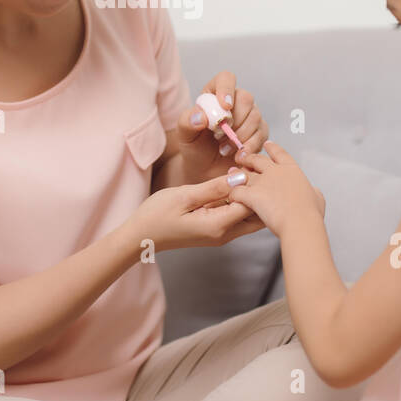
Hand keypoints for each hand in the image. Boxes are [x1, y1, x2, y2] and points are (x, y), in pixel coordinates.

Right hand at [123, 173, 265, 253]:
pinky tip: (232, 185)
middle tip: (252, 169)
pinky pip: (235, 217)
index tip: (249, 164)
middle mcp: (224, 234)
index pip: (252, 205)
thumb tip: (241, 177)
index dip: (255, 184)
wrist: (140, 236)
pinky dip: (238, 202)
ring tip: (243, 173)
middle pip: (257, 216)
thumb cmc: (157, 215)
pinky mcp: (215, 231)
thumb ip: (215, 187)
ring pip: (248, 217)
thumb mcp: (185, 196)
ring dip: (250, 198)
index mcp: (218, 226)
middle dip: (260, 194)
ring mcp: (220, 235)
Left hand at [175, 70, 268, 184]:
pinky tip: (236, 155)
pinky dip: (249, 146)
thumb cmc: (194, 146)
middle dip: (234, 120)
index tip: (224, 106)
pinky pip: (262, 134)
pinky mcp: (260, 132)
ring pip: (255, 117)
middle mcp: (236, 101)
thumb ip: (187, 121)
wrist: (205, 168)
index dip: (227, 89)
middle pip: (246, 98)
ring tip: (223, 149)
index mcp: (215, 93)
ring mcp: (250, 116)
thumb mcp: (184, 134)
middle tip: (219, 137)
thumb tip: (201, 116)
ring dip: (239, 136)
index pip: (226, 78)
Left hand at [229, 141, 324, 237]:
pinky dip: (232, 193)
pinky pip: (236, 191)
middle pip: (257, 159)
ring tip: (231, 174)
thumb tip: (313, 191)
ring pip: (244, 174)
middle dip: (249, 158)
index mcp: (292, 170)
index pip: (280, 153)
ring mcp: (262, 182)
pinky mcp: (251, 194)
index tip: (267, 144)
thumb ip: (312, 192)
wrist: (300, 223)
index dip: (272, 148)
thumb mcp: (317, 198)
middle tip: (243, 157)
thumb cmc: (310, 214)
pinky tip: (230, 196)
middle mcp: (276, 172)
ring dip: (236, 174)